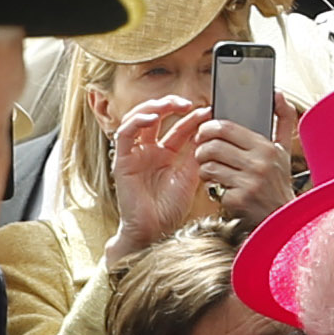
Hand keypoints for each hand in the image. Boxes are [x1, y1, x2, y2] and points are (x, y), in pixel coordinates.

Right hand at [105, 93, 212, 253]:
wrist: (155, 231)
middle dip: (172, 105)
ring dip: (155, 107)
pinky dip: (137, 122)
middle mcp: (149, 150)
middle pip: (157, 116)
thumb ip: (197, 153)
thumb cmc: (170, 209)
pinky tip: (153, 118)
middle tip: (189, 103)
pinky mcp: (122, 161)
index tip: (209, 111)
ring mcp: (135, 154)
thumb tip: (211, 131)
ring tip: (172, 104)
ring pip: (138, 119)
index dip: (193, 117)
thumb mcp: (190, 176)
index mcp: (166, 154)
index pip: (178, 127)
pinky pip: (125, 135)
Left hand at [194, 116, 295, 228]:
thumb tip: (277, 92)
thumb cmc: (279, 180)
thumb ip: (282, 118)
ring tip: (210, 168)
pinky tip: (219, 185)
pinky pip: (212, 186)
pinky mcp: (238, 200)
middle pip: (213, 146)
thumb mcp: (284, 149)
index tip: (205, 131)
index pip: (226, 128)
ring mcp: (248, 183)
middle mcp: (259, 164)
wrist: (283, 216)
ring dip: (204, 167)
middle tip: (202, 150)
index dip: (208, 127)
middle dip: (201, 147)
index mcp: (267, 147)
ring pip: (208, 166)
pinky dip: (212, 185)